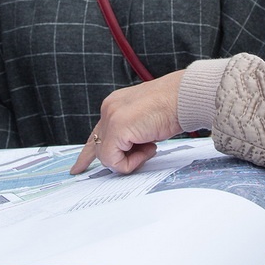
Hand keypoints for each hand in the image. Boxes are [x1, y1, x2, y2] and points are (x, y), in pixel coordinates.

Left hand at [70, 70, 185, 175]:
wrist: (186, 97)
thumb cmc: (175, 107)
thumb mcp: (146, 121)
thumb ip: (131, 134)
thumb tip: (127, 153)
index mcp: (115, 105)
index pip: (97, 133)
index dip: (87, 154)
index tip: (78, 168)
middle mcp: (109, 108)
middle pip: (98, 148)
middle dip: (119, 159)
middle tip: (146, 150)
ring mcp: (111, 117)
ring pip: (105, 157)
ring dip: (130, 159)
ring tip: (151, 145)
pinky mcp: (118, 127)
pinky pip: (113, 161)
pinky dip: (132, 162)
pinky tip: (149, 147)